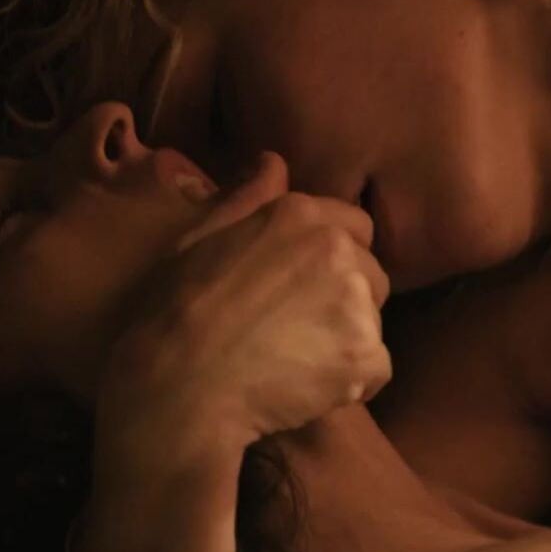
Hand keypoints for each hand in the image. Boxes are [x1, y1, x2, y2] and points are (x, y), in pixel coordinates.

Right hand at [102, 151, 392, 448]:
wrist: (180, 385)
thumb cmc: (175, 312)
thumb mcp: (198, 239)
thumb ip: (247, 199)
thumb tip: (273, 162)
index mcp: (299, 215)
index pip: (355, 226)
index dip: (334, 256)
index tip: (305, 285)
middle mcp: (337, 249)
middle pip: (371, 274)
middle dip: (345, 297)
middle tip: (298, 328)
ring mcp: (355, 302)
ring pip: (373, 321)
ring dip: (347, 340)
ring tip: (297, 360)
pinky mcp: (365, 355)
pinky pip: (376, 369)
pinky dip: (352, 383)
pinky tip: (309, 389)